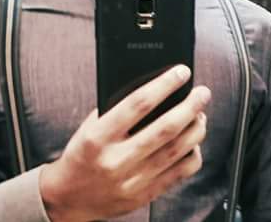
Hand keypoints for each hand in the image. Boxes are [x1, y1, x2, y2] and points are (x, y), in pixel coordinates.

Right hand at [39, 65, 210, 221]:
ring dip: (195, 128)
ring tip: (200, 114)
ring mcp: (132, 181)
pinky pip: (178, 174)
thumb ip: (116, 108)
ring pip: (176, 151)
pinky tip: (193, 143)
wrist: (68, 198)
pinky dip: (192, 155)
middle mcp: (116, 160)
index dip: (164, 85)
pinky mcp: (144, 196)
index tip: (181, 72)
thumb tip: (155, 87)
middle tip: (202, 93)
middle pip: (165, 128)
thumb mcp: (89, 126)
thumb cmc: (82, 154)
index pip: (138, 104)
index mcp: (99, 137)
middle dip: (189, 106)